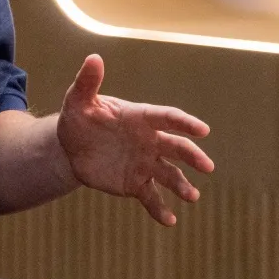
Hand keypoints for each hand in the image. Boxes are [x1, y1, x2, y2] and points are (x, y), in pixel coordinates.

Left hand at [55, 54, 212, 226]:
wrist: (71, 148)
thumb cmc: (79, 118)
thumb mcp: (78, 101)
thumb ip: (88, 82)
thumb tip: (93, 58)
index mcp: (141, 117)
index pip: (167, 118)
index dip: (184, 123)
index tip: (203, 130)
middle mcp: (149, 141)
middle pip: (176, 148)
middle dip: (193, 157)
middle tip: (207, 167)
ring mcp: (145, 163)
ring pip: (170, 175)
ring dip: (182, 186)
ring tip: (192, 197)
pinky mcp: (136, 183)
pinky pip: (151, 197)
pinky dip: (160, 209)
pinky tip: (169, 221)